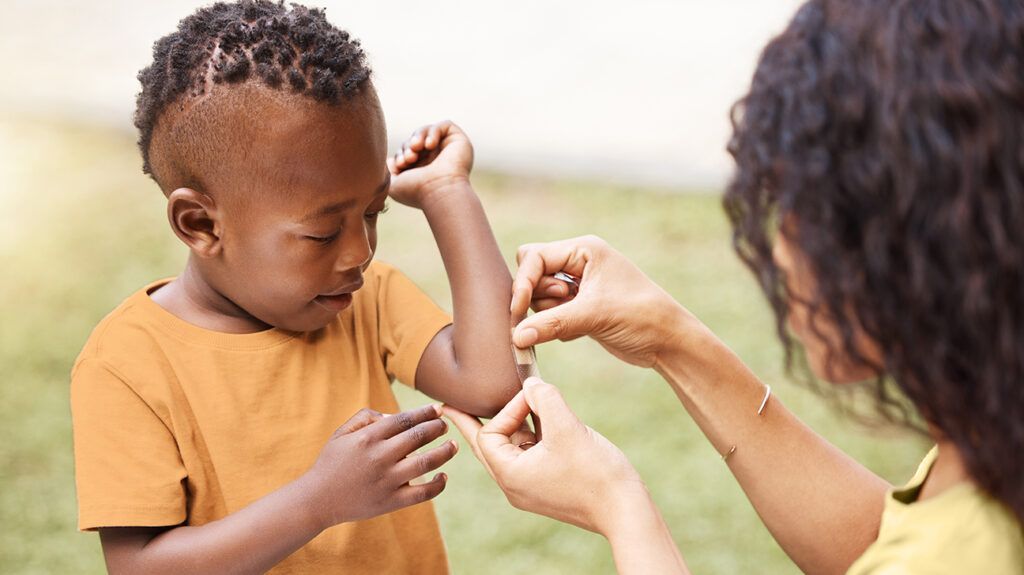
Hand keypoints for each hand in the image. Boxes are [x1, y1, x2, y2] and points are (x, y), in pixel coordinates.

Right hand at [302, 404, 456, 529]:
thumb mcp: (341, 434)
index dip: (425, 412)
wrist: (317, 500)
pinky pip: (423, 493)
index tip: (438, 409)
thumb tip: (392, 414)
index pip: (405, 419)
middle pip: (419, 436)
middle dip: (437, 427)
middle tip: (445, 425)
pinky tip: (443, 477)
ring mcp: (387, 480)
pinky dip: (437, 485)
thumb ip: (365, 417)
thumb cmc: (331, 463)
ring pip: (426, 462)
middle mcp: (380, 456)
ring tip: (453, 446)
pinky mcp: (391, 501)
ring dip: (445, 452)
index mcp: (369, 437)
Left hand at [388, 121, 473, 208]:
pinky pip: (444, 125)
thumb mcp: (394, 184)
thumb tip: (392, 160)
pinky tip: (429, 145)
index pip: (409, 151)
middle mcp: (438, 160)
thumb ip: (390, 170)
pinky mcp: (459, 141)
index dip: (401, 153)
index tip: (401, 163)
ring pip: (428, 131)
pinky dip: (433, 131)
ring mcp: (449, 150)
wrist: (438, 192)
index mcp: (424, 170)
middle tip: (409, 158)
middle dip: (408, 145)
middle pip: (417, 140)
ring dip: (418, 137)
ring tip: (416, 148)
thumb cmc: (416, 192)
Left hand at [444, 377, 645, 534]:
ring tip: (513, 404)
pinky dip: (532, 435)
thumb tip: (530, 384)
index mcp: (510, 475)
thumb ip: (544, 398)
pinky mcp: (548, 486)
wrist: (626, 510)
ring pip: (511, 448)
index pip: (489, 433)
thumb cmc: (596, 473)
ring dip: (515, 424)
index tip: (533, 398)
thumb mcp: (567, 426)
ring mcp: (531, 488)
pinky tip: (544, 420)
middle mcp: (514, 485)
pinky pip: (529, 456)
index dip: (508, 409)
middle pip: (486, 445)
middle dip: (472, 422)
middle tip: (446, 407)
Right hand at [511, 235, 696, 367]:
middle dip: (536, 295)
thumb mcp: (593, 316)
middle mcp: (579, 262)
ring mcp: (578, 285)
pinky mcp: (579, 307)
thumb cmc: (640, 316)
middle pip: (532, 272)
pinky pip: (549, 313)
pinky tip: (582, 331)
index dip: (523, 283)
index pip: (534, 257)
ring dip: (548, 313)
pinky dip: (556, 325)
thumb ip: (551, 323)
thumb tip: (516, 336)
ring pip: (539, 296)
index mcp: (584, 250)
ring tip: (577, 321)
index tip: (518, 310)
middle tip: (560, 308)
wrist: (668, 341)